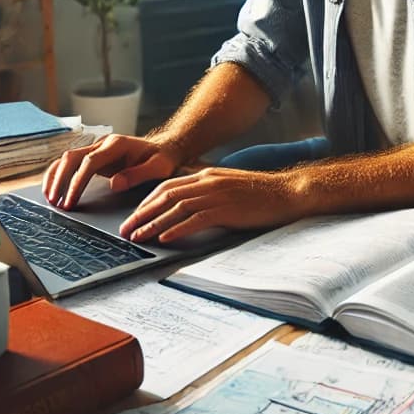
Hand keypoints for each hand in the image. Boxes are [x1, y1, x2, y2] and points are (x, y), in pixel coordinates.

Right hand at [42, 134, 185, 208]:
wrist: (164, 148)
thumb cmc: (161, 159)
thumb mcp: (158, 168)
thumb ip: (137, 175)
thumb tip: (114, 184)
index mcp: (116, 145)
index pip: (89, 162)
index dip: (77, 182)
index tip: (71, 201)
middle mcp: (102, 143)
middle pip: (72, 157)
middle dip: (60, 180)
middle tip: (55, 203)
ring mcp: (96, 147)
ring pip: (67, 158)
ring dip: (55, 177)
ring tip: (50, 199)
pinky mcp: (93, 155)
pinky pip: (70, 162)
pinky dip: (59, 174)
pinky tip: (53, 189)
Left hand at [119, 166, 317, 243]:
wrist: (287, 192)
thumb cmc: (260, 194)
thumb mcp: (228, 186)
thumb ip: (207, 193)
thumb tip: (187, 209)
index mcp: (205, 175)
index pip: (166, 186)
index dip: (146, 201)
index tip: (133, 216)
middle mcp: (207, 181)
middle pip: (165, 196)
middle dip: (142, 213)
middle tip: (126, 229)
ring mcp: (216, 194)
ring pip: (175, 208)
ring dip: (153, 223)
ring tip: (138, 237)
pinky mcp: (227, 209)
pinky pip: (195, 219)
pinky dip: (177, 229)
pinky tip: (165, 238)